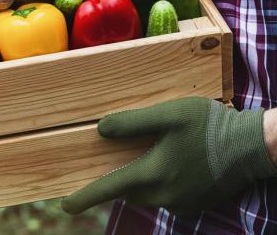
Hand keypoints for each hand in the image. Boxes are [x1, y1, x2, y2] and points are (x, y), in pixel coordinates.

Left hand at [61, 97, 275, 215]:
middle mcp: (164, 195)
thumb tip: (100, 130)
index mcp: (153, 174)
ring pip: (147, 195)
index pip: (110, 189)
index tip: (66, 206)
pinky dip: (162, 184)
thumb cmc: (209, 126)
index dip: (85, 197)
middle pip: (127, 191)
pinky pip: (166, 198)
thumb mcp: (169, 115)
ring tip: (156, 154)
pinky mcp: (194, 205)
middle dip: (120, 180)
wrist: (253, 147)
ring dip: (143, 180)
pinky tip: (177, 163)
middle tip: (125, 157)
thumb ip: (133, 123)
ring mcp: (181, 204)